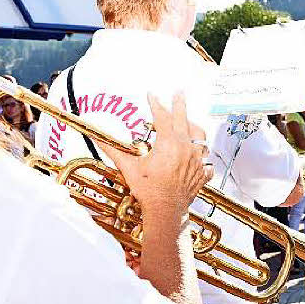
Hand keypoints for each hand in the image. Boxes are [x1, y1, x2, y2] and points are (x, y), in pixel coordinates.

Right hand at [102, 93, 212, 219]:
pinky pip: (206, 160)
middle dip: (180, 104)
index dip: (155, 104)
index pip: (161, 117)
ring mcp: (196, 160)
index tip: (151, 95)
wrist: (165, 210)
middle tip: (179, 92)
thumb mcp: (129, 168)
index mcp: (168, 143)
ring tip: (190, 122)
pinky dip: (202, 156)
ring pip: (200, 137)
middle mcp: (185, 148)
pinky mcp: (201, 173)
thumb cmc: (149, 191)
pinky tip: (199, 156)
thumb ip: (113, 151)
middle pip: (184, 119)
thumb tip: (98, 139)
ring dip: (193, 128)